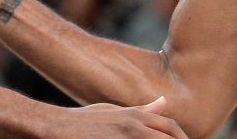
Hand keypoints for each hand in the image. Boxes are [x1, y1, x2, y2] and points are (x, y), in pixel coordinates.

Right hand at [60, 97, 188, 138]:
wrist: (55, 126)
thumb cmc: (84, 121)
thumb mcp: (115, 112)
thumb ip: (141, 110)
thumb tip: (163, 102)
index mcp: (136, 115)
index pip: (170, 127)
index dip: (182, 138)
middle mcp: (134, 126)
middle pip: (169, 138)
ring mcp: (124, 137)